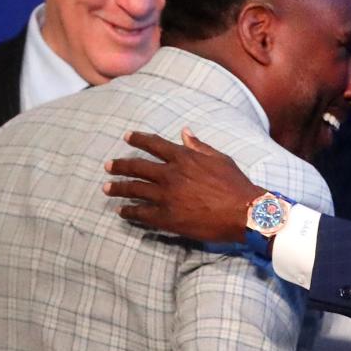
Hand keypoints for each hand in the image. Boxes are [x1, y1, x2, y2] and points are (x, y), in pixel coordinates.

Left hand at [103, 128, 259, 243]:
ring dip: (118, 188)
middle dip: (120, 166)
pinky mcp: (167, 218)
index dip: (138, 140)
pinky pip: (142, 213)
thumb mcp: (219, 159)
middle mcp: (171, 174)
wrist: (243, 212)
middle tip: (108, 167)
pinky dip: (129, 211)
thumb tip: (185, 132)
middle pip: (137, 167)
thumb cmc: (235, 185)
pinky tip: (121, 211)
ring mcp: (167, 196)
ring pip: (134, 190)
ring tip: (107, 188)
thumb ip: (199, 146)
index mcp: (183, 157)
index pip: (153, 144)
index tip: (126, 138)